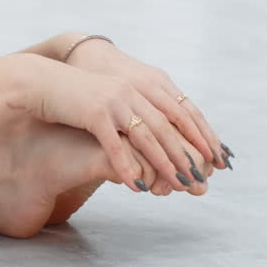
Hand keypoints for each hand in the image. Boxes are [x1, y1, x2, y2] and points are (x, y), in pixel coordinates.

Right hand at [41, 35, 229, 169]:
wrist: (46, 81)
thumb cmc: (83, 94)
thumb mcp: (120, 97)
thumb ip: (144, 107)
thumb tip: (168, 129)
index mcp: (146, 83)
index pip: (184, 110)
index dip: (204, 134)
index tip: (220, 157)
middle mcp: (136, 90)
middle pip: (170, 126)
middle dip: (189, 154)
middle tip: (202, 178)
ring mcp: (116, 100)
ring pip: (147, 136)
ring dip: (165, 163)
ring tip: (178, 185)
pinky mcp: (95, 112)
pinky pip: (114, 144)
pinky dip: (126, 165)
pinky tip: (134, 186)